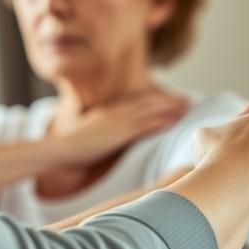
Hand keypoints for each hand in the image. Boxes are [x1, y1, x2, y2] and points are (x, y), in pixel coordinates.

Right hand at [48, 88, 188, 165]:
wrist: (61, 150)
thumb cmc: (72, 149)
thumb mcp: (90, 135)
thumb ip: (104, 134)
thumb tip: (113, 138)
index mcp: (108, 112)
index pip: (135, 102)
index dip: (153, 99)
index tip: (168, 98)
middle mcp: (115, 113)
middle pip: (147, 103)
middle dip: (167, 100)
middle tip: (186, 99)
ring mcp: (118, 121)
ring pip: (150, 110)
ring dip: (169, 108)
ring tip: (187, 106)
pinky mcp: (120, 132)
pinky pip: (145, 125)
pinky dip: (160, 121)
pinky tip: (173, 120)